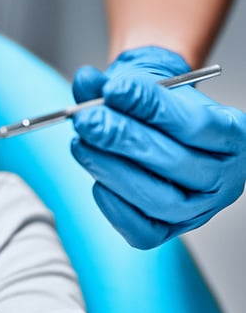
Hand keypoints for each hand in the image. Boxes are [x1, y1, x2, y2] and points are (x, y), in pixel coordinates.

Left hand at [71, 46, 245, 248]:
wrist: (157, 129)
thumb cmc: (156, 109)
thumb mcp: (142, 85)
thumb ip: (112, 83)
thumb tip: (85, 81)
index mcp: (232, 133)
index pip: (196, 124)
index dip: (151, 107)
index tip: (114, 90)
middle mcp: (224, 175)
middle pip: (177, 163)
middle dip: (124, 138)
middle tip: (87, 119)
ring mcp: (200, 208)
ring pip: (160, 199)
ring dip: (113, 169)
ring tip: (81, 143)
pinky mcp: (170, 229)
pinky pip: (143, 231)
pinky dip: (115, 207)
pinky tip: (96, 181)